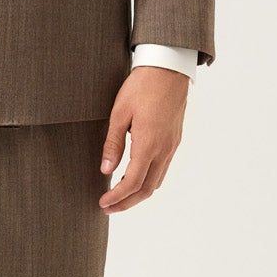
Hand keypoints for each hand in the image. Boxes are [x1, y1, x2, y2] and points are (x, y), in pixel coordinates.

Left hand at [99, 67, 188, 212]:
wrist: (168, 68)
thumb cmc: (141, 87)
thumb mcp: (119, 114)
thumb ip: (112, 144)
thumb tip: (105, 170)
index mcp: (148, 144)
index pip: (132, 182)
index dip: (117, 197)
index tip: (102, 203)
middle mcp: (163, 149)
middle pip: (146, 189)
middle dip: (127, 202)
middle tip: (108, 208)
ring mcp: (171, 145)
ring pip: (156, 181)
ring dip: (138, 193)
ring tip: (119, 196)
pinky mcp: (174, 140)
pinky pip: (163, 169)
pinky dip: (148, 180)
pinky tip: (135, 177)